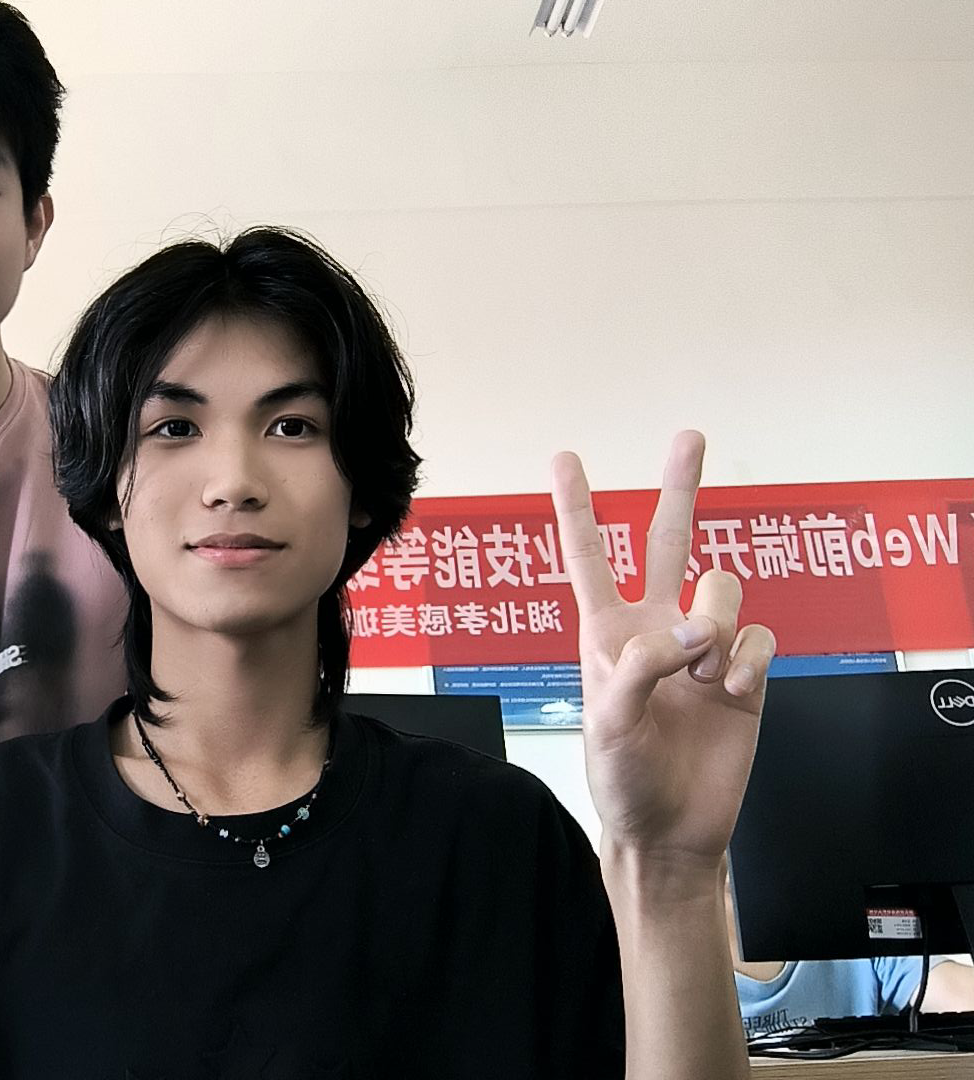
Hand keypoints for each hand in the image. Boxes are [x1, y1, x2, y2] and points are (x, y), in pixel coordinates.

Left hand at [550, 430, 775, 871]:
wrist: (670, 826)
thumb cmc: (622, 776)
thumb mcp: (609, 720)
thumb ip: (644, 665)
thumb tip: (698, 630)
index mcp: (607, 630)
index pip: (587, 556)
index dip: (576, 508)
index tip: (565, 457)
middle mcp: (657, 627)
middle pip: (668, 542)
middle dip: (679, 489)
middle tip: (689, 437)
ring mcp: (703, 647)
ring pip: (723, 589)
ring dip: (717, 626)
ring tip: (703, 679)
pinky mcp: (744, 673)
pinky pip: (758, 638)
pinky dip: (748, 663)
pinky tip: (733, 696)